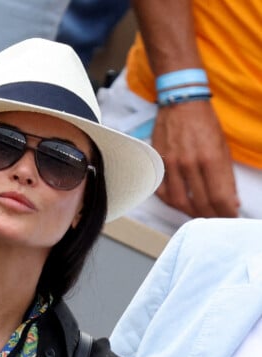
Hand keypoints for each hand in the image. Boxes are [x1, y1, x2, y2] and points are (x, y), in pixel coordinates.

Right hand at [151, 100, 239, 217]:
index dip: (226, 213)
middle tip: (217, 220)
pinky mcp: (158, 164)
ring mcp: (172, 164)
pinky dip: (172, 203)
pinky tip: (181, 204)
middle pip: (201, 202)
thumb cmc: (204, 123)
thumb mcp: (223, 147)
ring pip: (180, 201)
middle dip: (211, 216)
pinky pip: (163, 192)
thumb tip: (231, 200)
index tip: (230, 218)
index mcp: (211, 158)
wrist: (180, 103)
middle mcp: (190, 163)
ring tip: (200, 215)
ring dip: (192, 212)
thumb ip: (226, 176)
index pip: (220, 196)